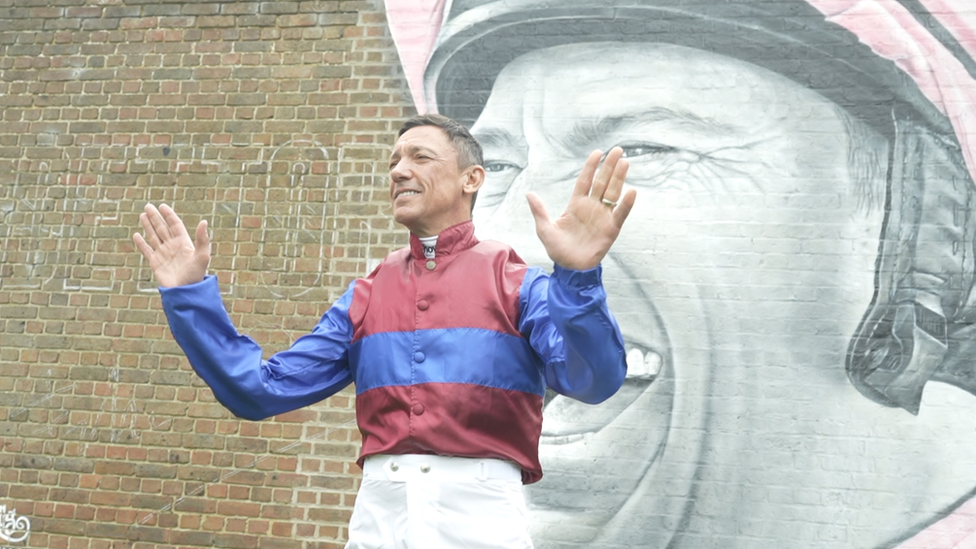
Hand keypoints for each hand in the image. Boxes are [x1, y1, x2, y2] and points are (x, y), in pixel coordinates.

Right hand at [132, 203, 210, 287]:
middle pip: (162, 228)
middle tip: (148, 206)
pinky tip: (136, 235)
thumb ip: (202, 239)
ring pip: (154, 237)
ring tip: (143, 215)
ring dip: (148, 226)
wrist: (185, 292)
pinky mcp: (155, 263)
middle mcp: (173, 247)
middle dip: (156, 217)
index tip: (162, 206)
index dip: (169, 215)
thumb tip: (204, 221)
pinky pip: (146, 251)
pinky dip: (141, 243)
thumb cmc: (196, 275)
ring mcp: (163, 254)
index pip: (175, 225)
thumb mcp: (202, 256)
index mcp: (184, 243)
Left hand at [527, 147, 636, 270]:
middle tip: (618, 150)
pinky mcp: (611, 229)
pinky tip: (631, 192)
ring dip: (619, 178)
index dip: (591, 167)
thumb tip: (529, 194)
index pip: (585, 181)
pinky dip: (626, 204)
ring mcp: (603, 217)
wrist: (570, 268)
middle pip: (602, 182)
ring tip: (625, 163)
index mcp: (576, 205)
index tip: (598, 152)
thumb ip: (539, 211)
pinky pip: (620, 214)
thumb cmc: (558, 250)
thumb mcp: (545, 229)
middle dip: (610, 166)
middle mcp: (591, 207)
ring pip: (613, 193)